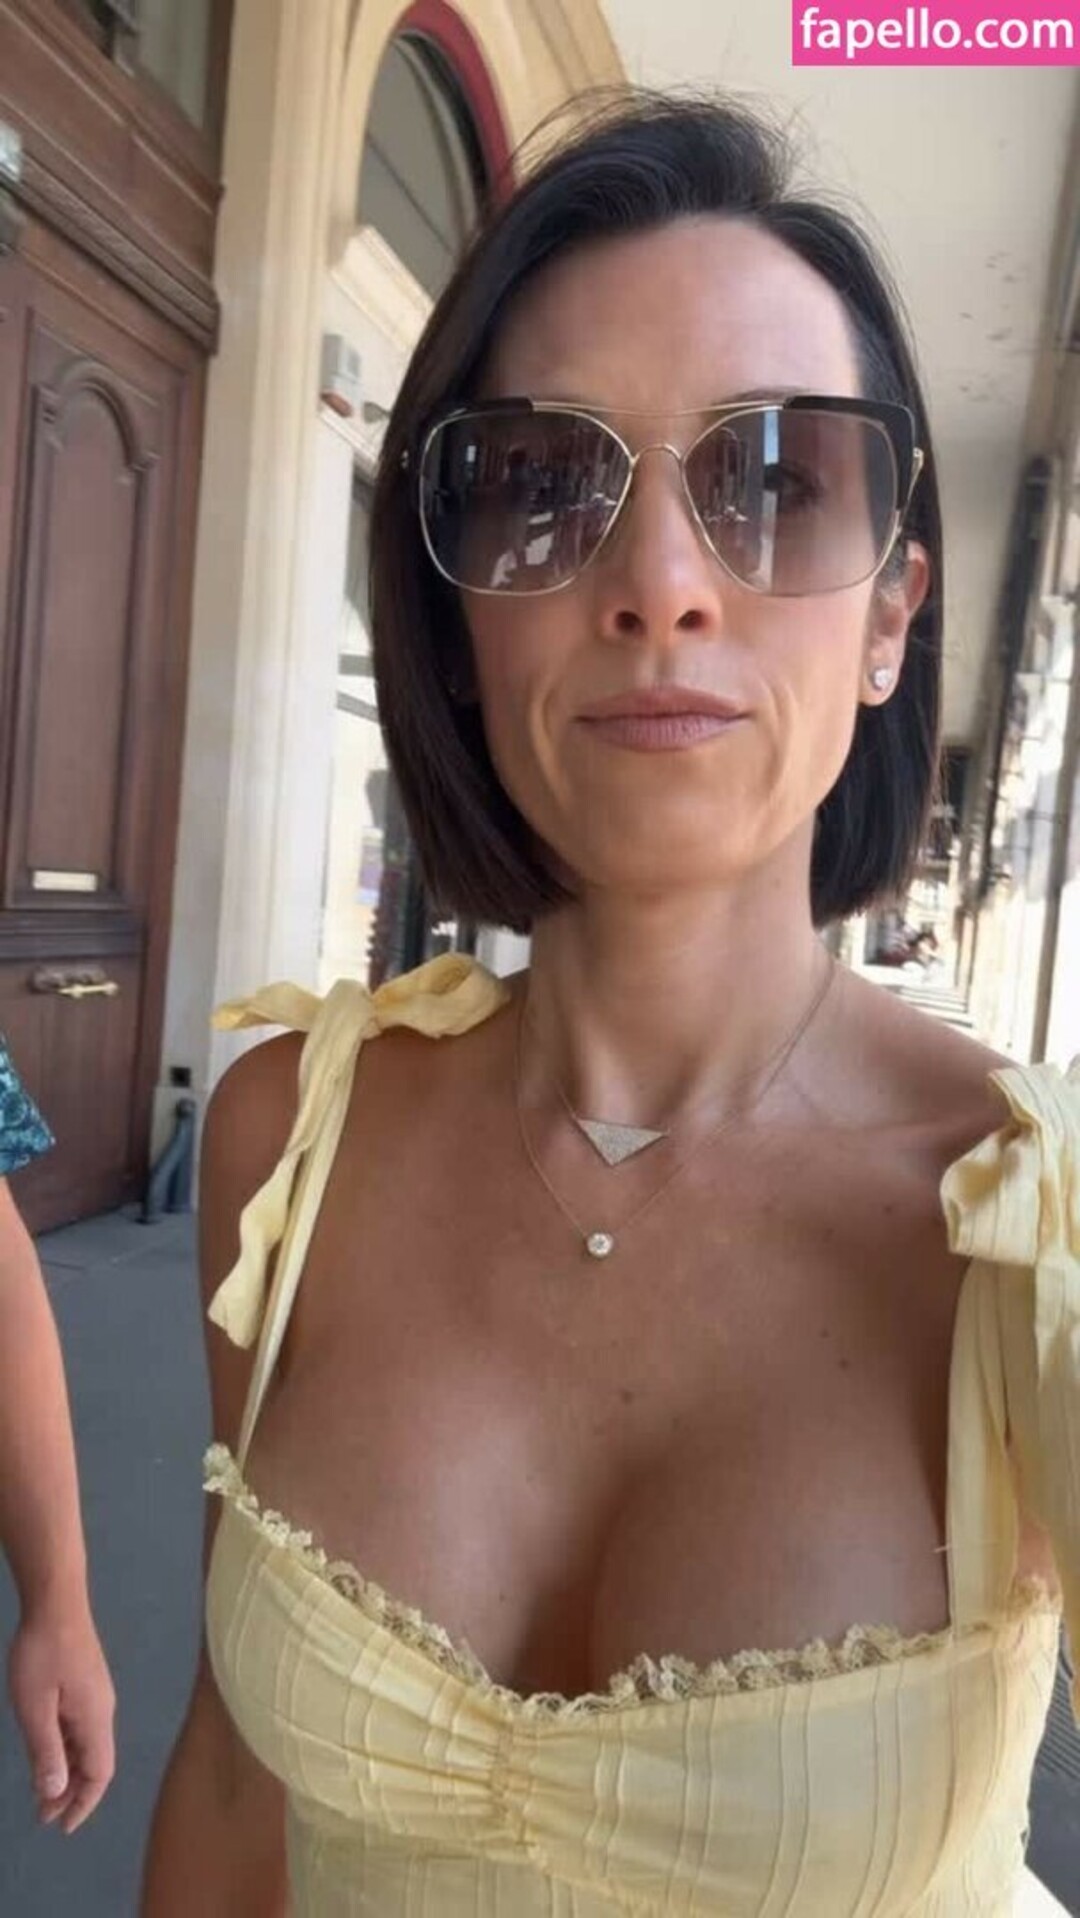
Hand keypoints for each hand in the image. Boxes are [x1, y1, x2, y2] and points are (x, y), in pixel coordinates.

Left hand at [7, 1600, 115, 1832]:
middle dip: (73, 1792)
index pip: (100, 1773)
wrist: (56, 1601)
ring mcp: (97, 1693)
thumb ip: (47, 1752)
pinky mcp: (86, 1682)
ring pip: (88, 1744)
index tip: (62, 1827)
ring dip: (68, 1771)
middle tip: (43, 1813)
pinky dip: (66, 1748)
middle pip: (96, 1762)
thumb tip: (56, 1793)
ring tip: (42, 1789)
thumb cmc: (43, 1654)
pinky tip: (47, 1747)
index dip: (84, 1804)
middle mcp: (103, 1709)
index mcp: (95, 1719)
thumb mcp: (35, 1708)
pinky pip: (81, 1727)